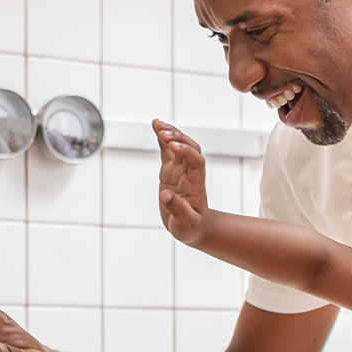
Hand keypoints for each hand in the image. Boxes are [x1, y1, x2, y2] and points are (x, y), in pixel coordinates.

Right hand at [154, 119, 212, 245]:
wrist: (193, 228)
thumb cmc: (191, 228)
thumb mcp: (185, 224)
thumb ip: (177, 209)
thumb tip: (165, 196)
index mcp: (196, 185)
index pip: (196, 162)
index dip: (187, 152)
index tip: (174, 146)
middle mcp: (190, 174)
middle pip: (190, 149)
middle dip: (178, 138)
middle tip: (163, 132)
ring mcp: (180, 171)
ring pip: (178, 146)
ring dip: (170, 133)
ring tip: (157, 123)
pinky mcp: (170, 171)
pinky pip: (167, 151)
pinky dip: (162, 139)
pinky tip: (155, 127)